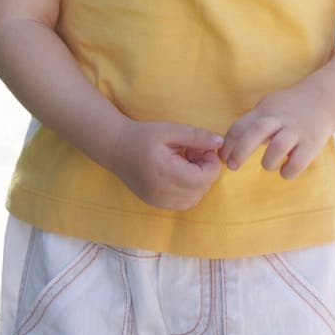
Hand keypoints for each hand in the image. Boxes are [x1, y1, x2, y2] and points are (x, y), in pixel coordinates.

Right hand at [108, 119, 223, 209]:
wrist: (115, 148)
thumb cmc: (142, 135)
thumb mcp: (170, 130)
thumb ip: (196, 137)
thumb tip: (220, 143)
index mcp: (165, 172)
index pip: (204, 178)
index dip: (211, 163)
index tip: (203, 148)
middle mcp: (162, 192)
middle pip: (201, 189)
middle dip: (205, 171)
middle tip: (193, 152)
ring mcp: (158, 201)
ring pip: (194, 199)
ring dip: (198, 182)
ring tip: (186, 162)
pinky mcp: (156, 204)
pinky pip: (183, 203)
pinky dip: (188, 190)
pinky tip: (179, 173)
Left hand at [220, 85, 334, 179]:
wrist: (323, 100)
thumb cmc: (287, 108)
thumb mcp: (267, 108)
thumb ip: (250, 123)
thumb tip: (227, 146)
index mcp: (265, 111)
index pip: (240, 125)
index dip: (227, 144)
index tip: (222, 157)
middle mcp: (280, 119)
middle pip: (256, 132)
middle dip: (240, 151)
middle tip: (233, 166)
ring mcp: (297, 131)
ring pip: (278, 147)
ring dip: (268, 161)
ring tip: (268, 164)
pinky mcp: (312, 144)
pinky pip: (297, 162)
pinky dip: (288, 171)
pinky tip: (286, 170)